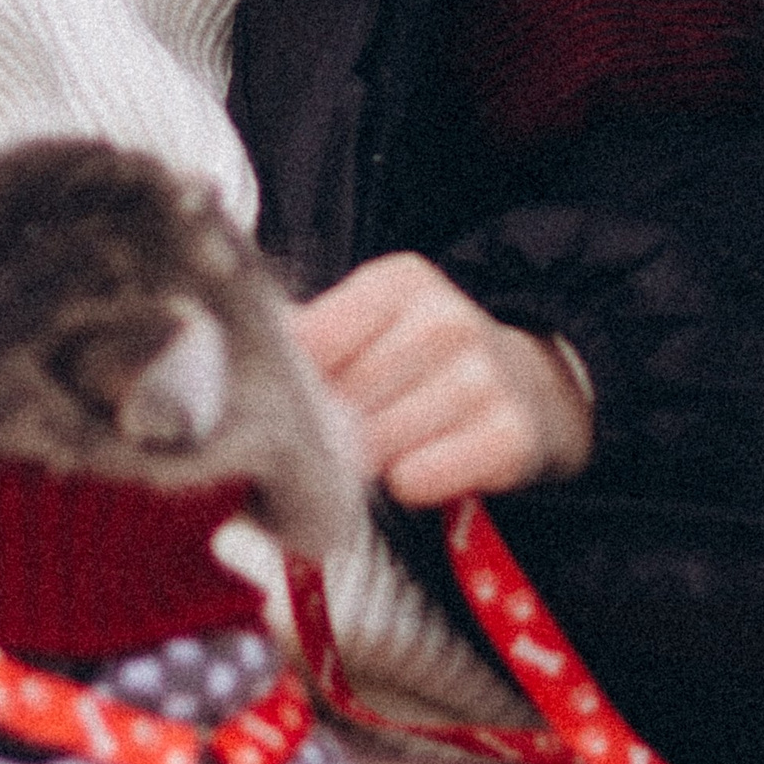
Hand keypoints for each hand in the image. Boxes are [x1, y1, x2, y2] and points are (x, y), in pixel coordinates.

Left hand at [293, 255, 595, 503]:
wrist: (531, 388)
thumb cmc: (427, 360)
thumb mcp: (373, 323)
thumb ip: (308, 332)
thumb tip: (231, 350)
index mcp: (400, 281)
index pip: (310, 341)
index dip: (297, 381)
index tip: (300, 394)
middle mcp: (445, 319)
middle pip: (342, 399)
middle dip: (332, 425)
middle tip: (349, 428)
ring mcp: (482, 376)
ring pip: (374, 444)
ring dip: (371, 458)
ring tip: (393, 440)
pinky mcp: (508, 435)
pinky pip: (415, 479)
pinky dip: (409, 482)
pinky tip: (426, 461)